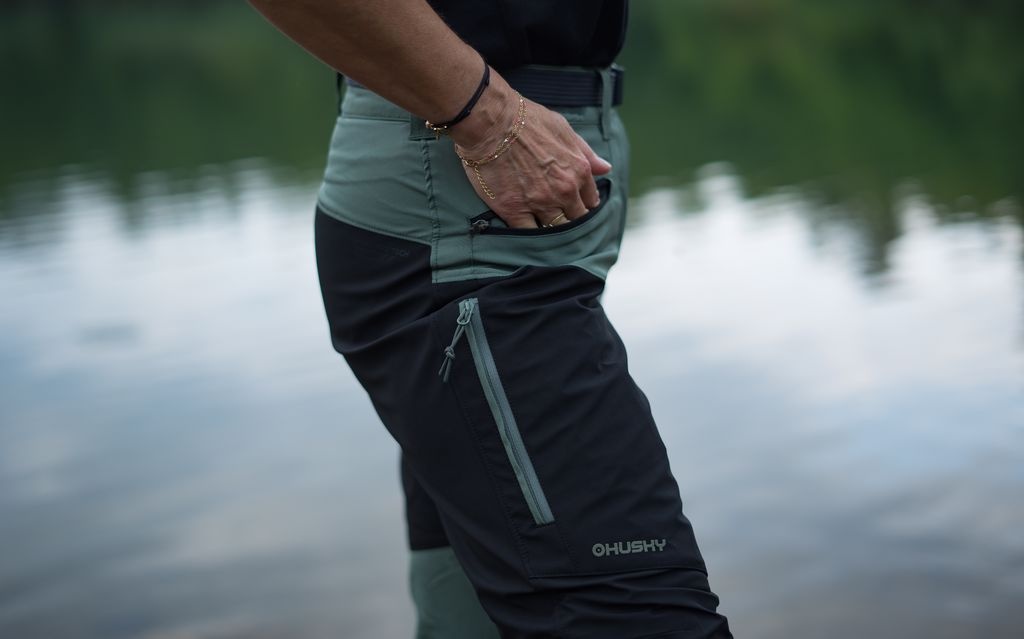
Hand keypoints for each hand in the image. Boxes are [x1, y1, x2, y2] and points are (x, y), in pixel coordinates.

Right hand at [449, 72, 611, 228]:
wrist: (491, 122)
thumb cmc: (527, 120)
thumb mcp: (563, 129)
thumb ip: (586, 152)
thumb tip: (606, 168)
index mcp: (579, 171)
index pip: (590, 201)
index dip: (583, 204)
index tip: (575, 205)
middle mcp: (564, 190)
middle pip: (576, 219)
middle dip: (570, 219)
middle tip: (559, 217)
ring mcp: (539, 203)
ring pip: (555, 229)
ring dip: (552, 229)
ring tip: (544, 226)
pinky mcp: (514, 211)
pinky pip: (528, 234)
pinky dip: (529, 235)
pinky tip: (527, 231)